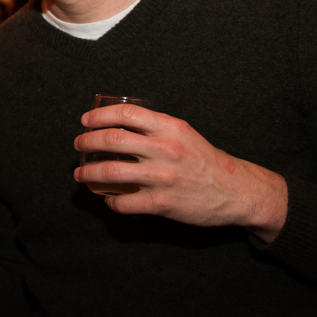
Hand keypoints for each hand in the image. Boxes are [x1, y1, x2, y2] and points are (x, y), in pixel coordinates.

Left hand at [73, 104, 286, 241]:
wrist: (238, 192)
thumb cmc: (206, 162)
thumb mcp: (185, 135)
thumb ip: (156, 128)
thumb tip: (119, 125)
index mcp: (171, 128)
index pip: (125, 113)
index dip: (99, 116)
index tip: (85, 121)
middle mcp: (165, 149)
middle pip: (111, 139)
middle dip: (87, 142)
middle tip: (79, 145)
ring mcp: (162, 177)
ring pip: (110, 172)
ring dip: (88, 173)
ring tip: (81, 175)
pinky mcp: (162, 203)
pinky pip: (123, 203)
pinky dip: (110, 202)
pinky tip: (109, 200)